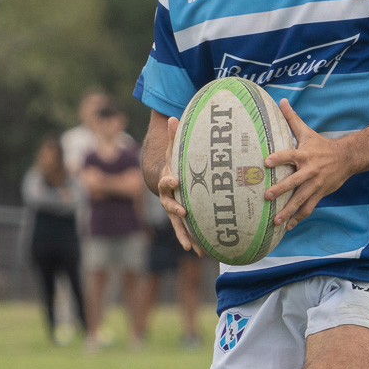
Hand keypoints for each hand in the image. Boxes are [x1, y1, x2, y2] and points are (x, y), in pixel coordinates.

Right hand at [157, 117, 197, 253]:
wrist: (166, 178)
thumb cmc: (173, 162)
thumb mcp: (172, 148)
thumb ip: (173, 135)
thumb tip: (172, 116)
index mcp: (167, 181)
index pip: (166, 180)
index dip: (168, 180)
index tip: (174, 180)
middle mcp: (168, 198)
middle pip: (170, 205)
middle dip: (176, 210)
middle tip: (183, 213)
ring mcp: (174, 210)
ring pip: (179, 224)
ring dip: (185, 235)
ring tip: (193, 248)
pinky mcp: (182, 219)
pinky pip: (188, 231)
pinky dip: (193, 240)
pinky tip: (202, 253)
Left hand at [264, 101, 354, 231]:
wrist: (347, 158)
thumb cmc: (321, 145)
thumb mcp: (307, 131)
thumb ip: (292, 118)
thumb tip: (281, 100)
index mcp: (305, 155)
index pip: (290, 155)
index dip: (278, 158)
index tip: (266, 162)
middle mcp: (310, 171)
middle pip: (294, 182)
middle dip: (281, 189)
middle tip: (267, 196)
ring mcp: (316, 185)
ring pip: (301, 200)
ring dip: (288, 211)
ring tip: (276, 221)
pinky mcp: (320, 194)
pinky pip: (308, 209)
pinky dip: (298, 218)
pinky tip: (287, 227)